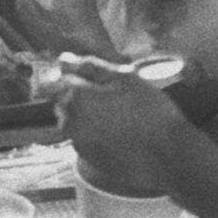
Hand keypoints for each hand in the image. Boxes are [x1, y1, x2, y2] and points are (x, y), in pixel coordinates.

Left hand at [57, 60, 190, 195]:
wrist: (166, 157)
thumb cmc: (150, 112)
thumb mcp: (125, 78)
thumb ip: (89, 67)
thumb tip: (63, 59)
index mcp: (75, 97)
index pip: (51, 81)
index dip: (65, 75)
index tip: (82, 75)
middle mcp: (69, 121)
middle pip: (63, 100)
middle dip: (79, 94)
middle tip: (112, 94)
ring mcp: (77, 142)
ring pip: (73, 119)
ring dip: (87, 113)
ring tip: (120, 115)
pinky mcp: (87, 158)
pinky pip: (84, 136)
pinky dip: (95, 131)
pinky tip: (120, 132)